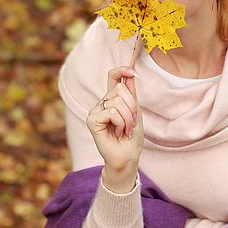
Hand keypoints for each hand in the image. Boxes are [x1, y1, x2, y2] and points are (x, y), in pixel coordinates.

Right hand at [85, 66, 143, 191]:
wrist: (127, 157)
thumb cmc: (131, 137)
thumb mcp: (136, 112)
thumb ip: (131, 94)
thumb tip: (130, 74)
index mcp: (113, 99)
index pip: (113, 76)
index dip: (122, 70)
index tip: (133, 73)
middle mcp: (102, 102)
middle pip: (120, 89)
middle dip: (132, 106)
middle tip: (131, 122)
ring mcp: (95, 111)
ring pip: (117, 101)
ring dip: (128, 118)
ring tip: (125, 129)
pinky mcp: (92, 120)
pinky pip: (112, 112)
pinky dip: (121, 123)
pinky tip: (118, 132)